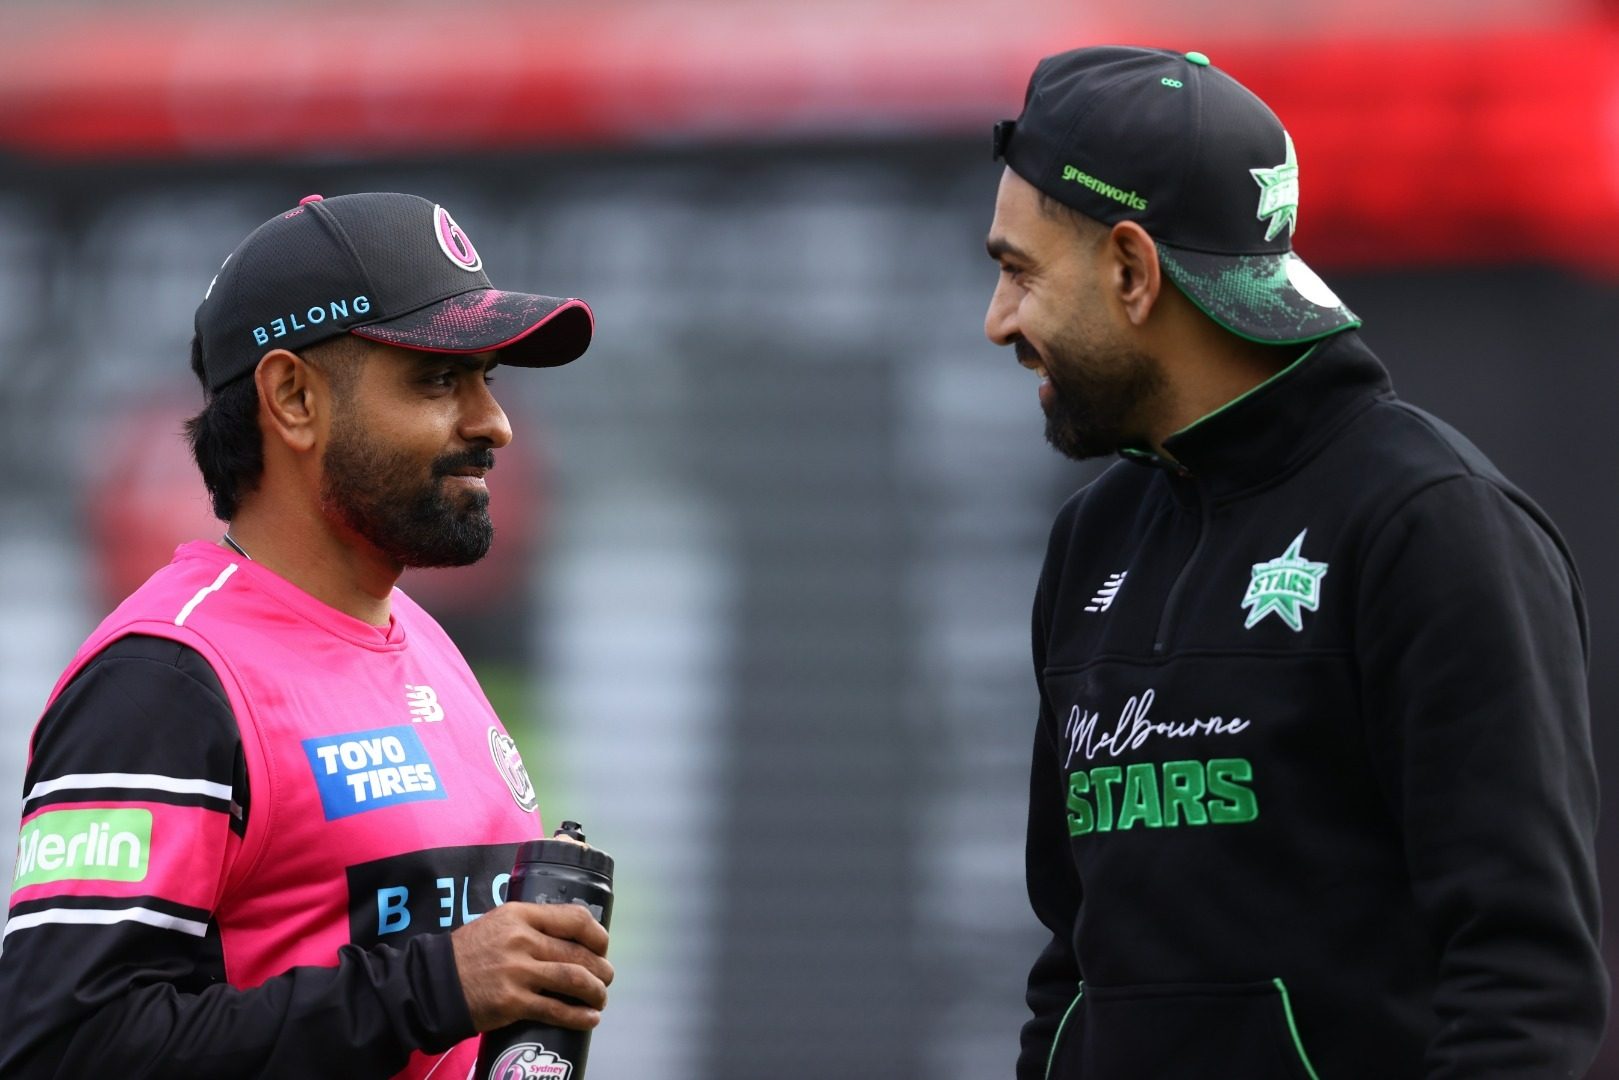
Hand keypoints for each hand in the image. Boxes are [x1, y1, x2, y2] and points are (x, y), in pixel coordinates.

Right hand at [450, 901, 612, 1032]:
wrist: (434, 982)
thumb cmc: (470, 952)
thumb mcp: (499, 922)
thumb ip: (532, 924)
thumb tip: (571, 936)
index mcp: (521, 915)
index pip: (574, 918)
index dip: (597, 935)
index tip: (602, 947)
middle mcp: (522, 940)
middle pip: (578, 953)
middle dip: (601, 968)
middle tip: (606, 977)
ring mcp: (518, 972)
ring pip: (574, 980)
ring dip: (596, 992)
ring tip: (600, 999)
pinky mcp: (512, 1002)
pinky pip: (556, 1010)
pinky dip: (579, 1016)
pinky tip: (589, 1019)